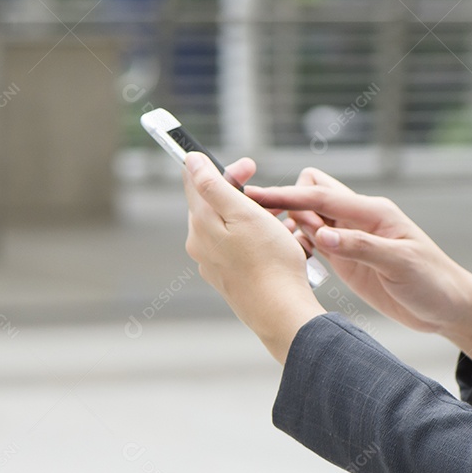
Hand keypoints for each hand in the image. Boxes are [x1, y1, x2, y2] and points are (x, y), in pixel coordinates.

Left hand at [182, 153, 325, 363]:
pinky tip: (275, 241)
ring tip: (280, 218)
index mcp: (201, 224)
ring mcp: (212, 263)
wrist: (281, 311)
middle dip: (242, 193)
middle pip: (214, 204)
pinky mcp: (228, 277)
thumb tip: (190, 160)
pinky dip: (254, 237)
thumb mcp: (243, 213)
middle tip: (271, 196)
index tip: (250, 167)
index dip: (224, 167)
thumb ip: (213, 185)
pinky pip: (237, 246)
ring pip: (229, 226)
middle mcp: (200, 244)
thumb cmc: (269, 261)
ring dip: (252, 215)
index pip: (198, 182)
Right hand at [246, 168, 471, 367]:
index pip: (322, 196)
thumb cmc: (433, 282)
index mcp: (373, 212)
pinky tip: (288, 257)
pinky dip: (299, 244)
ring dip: (289, 225)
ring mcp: (350, 237)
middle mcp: (358, 219)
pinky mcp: (346, 258)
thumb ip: (360, 247)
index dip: (289, 195)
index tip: (258, 196)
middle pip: (312, 193)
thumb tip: (322, 234)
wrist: (448, 308)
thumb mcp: (400, 264)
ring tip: (270, 244)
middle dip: (287, 203)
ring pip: (309, 217)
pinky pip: (314, 241)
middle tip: (265, 227)